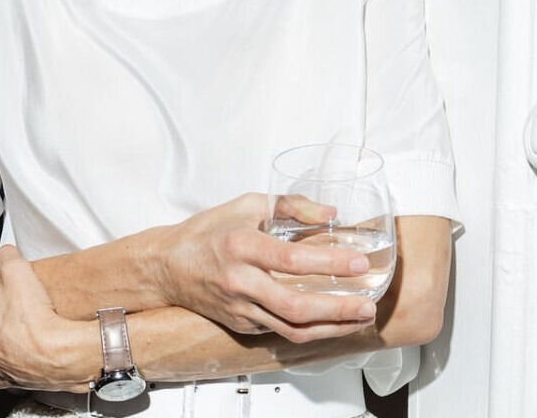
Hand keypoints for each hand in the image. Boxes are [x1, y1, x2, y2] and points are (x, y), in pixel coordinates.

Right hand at [155, 192, 380, 342]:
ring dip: (331, 327)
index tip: (358, 264)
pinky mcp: (242, 325)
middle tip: (368, 304)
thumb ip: (291, 205)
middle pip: (295, 305)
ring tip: (360, 318)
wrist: (168, 266)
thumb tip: (330, 213)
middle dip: (338, 309)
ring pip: (292, 328)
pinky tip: (332, 322)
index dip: (329, 263)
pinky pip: (281, 331)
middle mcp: (240, 281)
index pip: (292, 259)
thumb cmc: (209, 231)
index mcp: (242, 245)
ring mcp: (240, 308)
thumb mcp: (249, 204)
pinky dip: (311, 329)